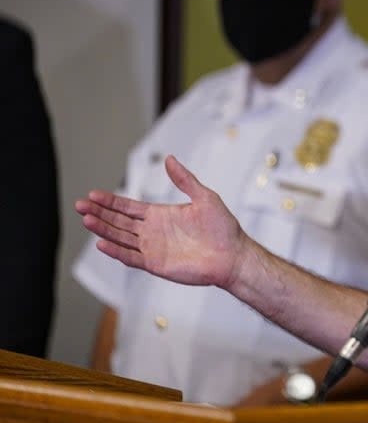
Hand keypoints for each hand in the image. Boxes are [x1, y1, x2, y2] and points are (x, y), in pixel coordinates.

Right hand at [76, 155, 246, 288]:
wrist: (232, 255)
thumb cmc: (222, 228)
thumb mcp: (204, 197)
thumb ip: (184, 179)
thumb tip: (170, 158)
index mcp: (160, 215)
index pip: (128, 207)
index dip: (110, 202)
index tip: (92, 194)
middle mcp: (152, 232)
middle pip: (118, 221)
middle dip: (99, 213)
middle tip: (80, 205)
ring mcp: (152, 248)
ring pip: (120, 238)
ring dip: (103, 230)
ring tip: (86, 219)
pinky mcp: (156, 264)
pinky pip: (131, 257)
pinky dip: (116, 251)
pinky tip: (102, 243)